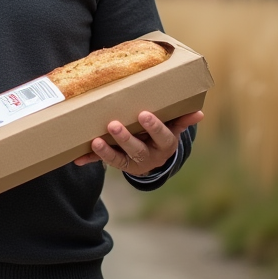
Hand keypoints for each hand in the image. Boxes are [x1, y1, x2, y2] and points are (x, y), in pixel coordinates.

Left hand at [73, 110, 203, 175]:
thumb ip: (182, 120)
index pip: (163, 137)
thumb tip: (200, 113)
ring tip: (96, 141)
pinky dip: (90, 160)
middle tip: (113, 125)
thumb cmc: (162, 133)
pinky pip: (103, 162)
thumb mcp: (174, 128)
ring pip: (119, 159)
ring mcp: (133, 163)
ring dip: (106, 152)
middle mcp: (150, 156)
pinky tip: (77, 159)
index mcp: (165, 145)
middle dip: (125, 138)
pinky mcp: (118, 164)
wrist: (154, 157)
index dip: (154, 127)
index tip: (144, 114)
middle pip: (138, 150)